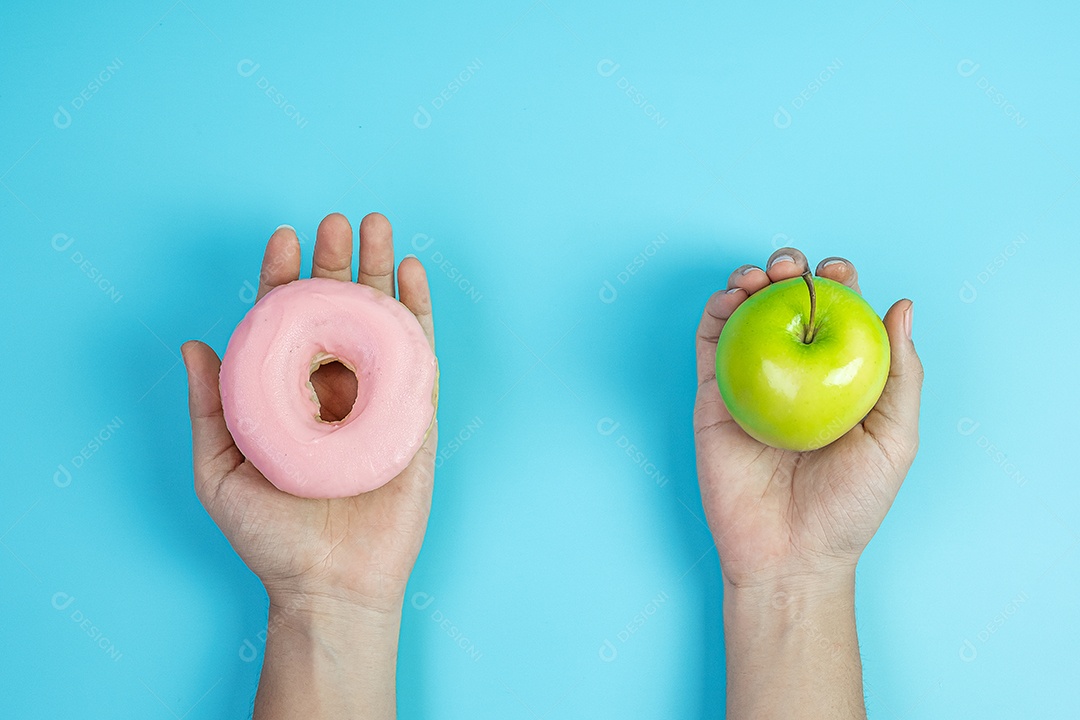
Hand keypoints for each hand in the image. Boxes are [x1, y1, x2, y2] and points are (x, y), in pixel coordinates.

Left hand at [181, 212, 436, 614]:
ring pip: (380, 321)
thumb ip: (210, 407)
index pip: (287, 322)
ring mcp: (377, 399)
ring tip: (379, 225)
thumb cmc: (271, 537)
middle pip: (337, 310)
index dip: (284, 277)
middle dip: (337, 261)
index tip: (282, 237)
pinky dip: (417, 312)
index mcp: (287, 396)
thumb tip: (194, 342)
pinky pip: (419, 354)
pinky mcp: (414, 415)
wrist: (330, 585)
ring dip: (380, 271)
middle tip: (337, 220)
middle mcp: (333, 389)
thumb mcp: (220, 471)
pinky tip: (413, 275)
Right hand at [694, 248, 922, 590]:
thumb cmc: (849, 506)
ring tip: (760, 275)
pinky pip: (709, 344)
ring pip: (745, 314)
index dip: (838, 281)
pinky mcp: (712, 396)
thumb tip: (901, 304)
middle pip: (788, 303)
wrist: (789, 555)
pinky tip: (730, 299)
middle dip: (790, 270)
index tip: (838, 272)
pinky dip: (715, 311)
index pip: (838, 313)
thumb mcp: (895, 440)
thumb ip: (902, 374)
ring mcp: (750, 381)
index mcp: (837, 377)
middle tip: (792, 267)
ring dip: (750, 281)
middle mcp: (793, 372)